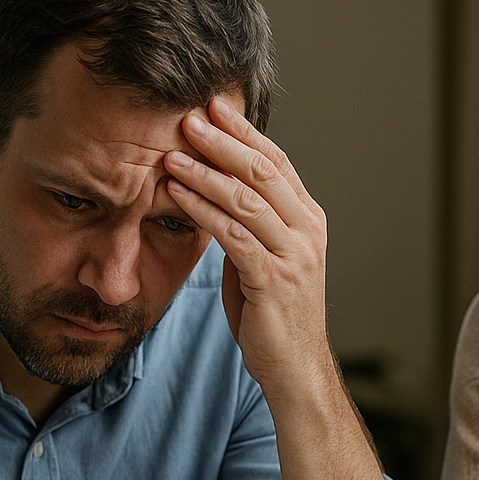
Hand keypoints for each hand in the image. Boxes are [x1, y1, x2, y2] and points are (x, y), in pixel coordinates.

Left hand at [160, 96, 388, 479]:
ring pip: (247, 196)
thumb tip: (212, 192)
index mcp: (307, 220)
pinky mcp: (275, 279)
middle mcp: (307, 230)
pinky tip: (174, 191)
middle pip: (263, 168)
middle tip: (187, 111)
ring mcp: (295, 254)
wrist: (295, 375)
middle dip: (223, 137)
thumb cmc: (273, 321)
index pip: (274, 162)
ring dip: (206, 168)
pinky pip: (234, 233)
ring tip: (171, 146)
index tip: (208, 104)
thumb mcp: (261, 263)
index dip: (241, 131)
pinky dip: (202, 207)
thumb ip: (246, 226)